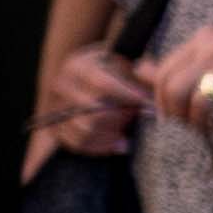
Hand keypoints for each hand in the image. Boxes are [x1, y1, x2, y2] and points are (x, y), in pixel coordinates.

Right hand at [33, 42, 150, 169]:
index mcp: (77, 66)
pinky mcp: (54, 127)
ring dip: (113, 135)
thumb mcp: (125, 64)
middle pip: (94, 111)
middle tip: (139, 118)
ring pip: (85, 130)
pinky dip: (101, 147)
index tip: (149, 104)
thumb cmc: (112, 71)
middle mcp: (60, 86)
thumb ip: (143, 73)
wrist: (84, 80)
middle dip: (122, 118)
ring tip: (130, 133)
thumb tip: (158, 85)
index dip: (128, 96)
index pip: (103, 84)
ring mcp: (54, 108)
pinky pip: (77, 144)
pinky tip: (120, 144)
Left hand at [149, 20, 212, 133]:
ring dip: (198, 123)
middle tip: (185, 125)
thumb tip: (142, 71)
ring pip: (198, 102)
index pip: (165, 71)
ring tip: (205, 128)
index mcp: (202, 39)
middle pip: (174, 88)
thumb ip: (186, 60)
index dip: (159, 98)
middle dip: (175, 114)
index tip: (168, 114)